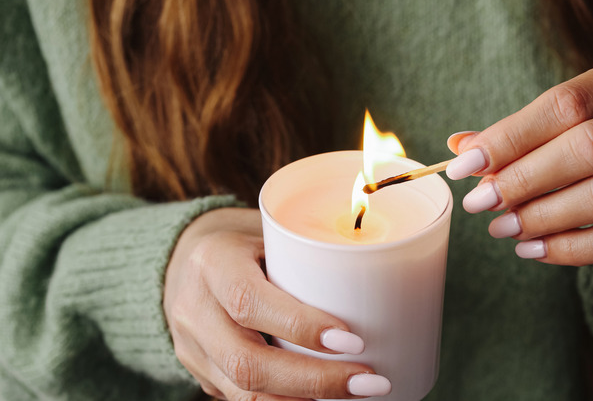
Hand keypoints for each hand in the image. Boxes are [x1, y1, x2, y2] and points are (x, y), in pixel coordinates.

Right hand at [163, 208, 390, 399]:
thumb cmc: (244, 241)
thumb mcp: (268, 234)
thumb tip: (383, 277)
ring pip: (244, 393)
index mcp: (212, 263)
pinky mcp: (200, 373)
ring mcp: (191, 348)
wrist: (182, 260)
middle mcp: (194, 310)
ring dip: (306, 400)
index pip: (249, 301)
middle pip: (247, 362)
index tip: (354, 339)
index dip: (301, 326)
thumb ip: (308, 256)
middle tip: (370, 381)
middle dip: (315, 380)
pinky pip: (242, 400)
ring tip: (357, 394)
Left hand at [446, 59, 592, 267]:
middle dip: (524, 178)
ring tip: (502, 228)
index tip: (463, 166)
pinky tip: (534, 249)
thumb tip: (459, 148)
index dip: (509, 136)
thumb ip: (519, 137)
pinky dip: (570, 248)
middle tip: (481, 203)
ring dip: (543, 216)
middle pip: (590, 146)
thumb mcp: (566, 130)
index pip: (566, 103)